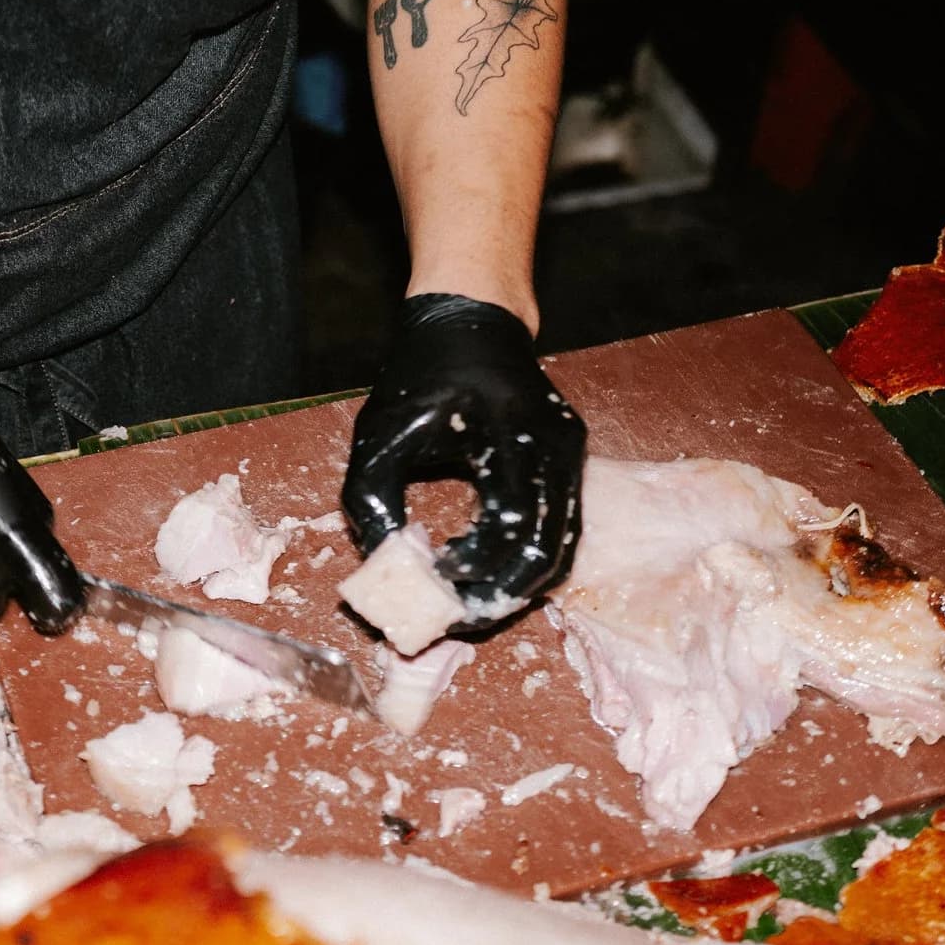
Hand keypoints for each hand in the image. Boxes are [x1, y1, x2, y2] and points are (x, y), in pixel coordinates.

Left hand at [342, 294, 585, 626]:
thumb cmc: (418, 380)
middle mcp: (551, 446)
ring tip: (476, 605)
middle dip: (502, 596)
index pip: (506, 528)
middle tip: (461, 618)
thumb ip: (371, 502)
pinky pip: (563, 527)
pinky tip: (494, 571)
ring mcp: (571, 453)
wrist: (472, 325)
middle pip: (545, 550)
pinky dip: (531, 559)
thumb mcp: (377, 435)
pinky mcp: (574, 459)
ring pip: (562, 547)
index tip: (436, 581)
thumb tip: (388, 566)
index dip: (473, 569)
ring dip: (520, 586)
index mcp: (505, 435)